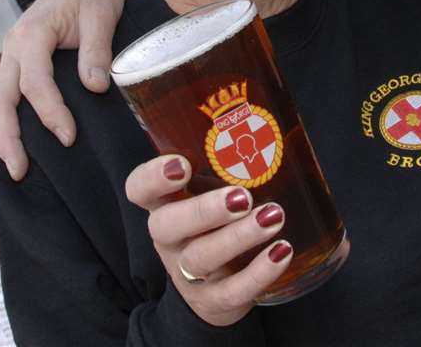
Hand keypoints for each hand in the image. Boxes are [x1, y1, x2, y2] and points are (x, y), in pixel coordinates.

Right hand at [0, 0, 152, 182]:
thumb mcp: (103, 14)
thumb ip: (97, 50)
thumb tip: (94, 87)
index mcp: (32, 33)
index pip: (33, 80)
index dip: (49, 112)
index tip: (69, 137)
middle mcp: (13, 49)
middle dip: (7, 139)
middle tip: (20, 173)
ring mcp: (10, 61)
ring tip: (1, 180)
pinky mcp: (15, 71)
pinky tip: (2, 161)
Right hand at [126, 155, 296, 326]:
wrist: (217, 291)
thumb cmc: (217, 224)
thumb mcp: (211, 194)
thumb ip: (228, 164)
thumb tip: (276, 120)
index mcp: (165, 205)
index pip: (139, 189)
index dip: (153, 178)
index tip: (183, 164)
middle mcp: (171, 239)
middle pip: (167, 226)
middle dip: (204, 210)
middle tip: (242, 196)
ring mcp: (189, 274)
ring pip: (202, 257)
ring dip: (239, 237)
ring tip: (274, 217)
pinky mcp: (216, 300)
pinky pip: (233, 290)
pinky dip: (259, 272)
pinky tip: (282, 251)